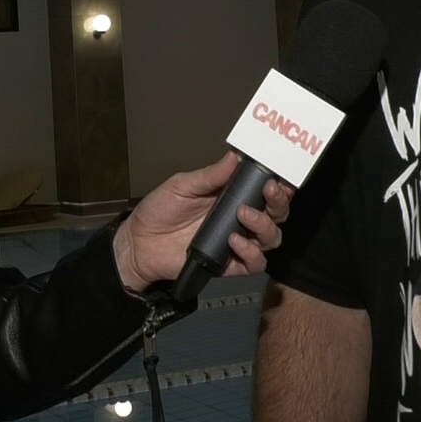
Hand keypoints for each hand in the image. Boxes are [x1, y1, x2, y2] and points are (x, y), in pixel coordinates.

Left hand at [113, 152, 292, 292]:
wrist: (140, 243)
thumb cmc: (159, 211)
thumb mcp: (182, 186)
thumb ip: (210, 175)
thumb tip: (235, 156)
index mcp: (232, 196)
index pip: (266, 189)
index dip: (280, 183)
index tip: (281, 174)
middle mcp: (240, 219)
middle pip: (276, 213)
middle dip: (279, 202)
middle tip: (269, 191)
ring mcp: (237, 243)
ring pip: (271, 238)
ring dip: (265, 226)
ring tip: (244, 215)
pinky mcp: (230, 265)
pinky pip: (255, 264)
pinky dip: (251, 253)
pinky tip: (234, 241)